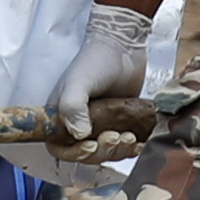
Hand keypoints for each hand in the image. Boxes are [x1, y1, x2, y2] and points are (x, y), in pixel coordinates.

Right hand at [49, 4, 152, 141]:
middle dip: (103, 151)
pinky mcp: (120, 122)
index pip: (60, 147)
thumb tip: (80, 136)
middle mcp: (79, 122)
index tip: (91, 145)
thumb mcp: (79, 82)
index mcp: (61, 115)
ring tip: (130, 137)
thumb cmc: (95, 60)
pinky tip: (139, 142)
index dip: (74, 153)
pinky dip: (131, 148)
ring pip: (107, 152)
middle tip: (116, 137)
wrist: (123, 45)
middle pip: (86, 154)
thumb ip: (73, 107)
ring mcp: (101, 124)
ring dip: (118, 151)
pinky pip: (123, 145)